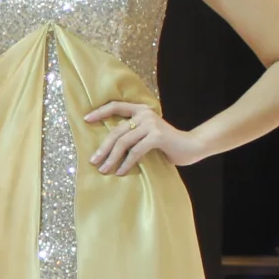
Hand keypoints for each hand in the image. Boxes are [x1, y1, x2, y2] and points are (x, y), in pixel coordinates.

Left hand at [84, 101, 200, 175]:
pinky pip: (135, 151)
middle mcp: (145, 114)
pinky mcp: (156, 136)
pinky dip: (126, 163)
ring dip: (111, 158)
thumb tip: (108, 146)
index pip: (116, 106)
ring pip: (123, 142)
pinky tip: (121, 172)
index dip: (100, 112)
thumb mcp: (147, 134)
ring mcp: (151, 124)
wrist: (192, 146)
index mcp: (141, 110)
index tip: (86, 120)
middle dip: (103, 147)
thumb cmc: (167, 144)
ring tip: (104, 169)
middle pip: (116, 130)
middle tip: (93, 160)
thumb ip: (133, 133)